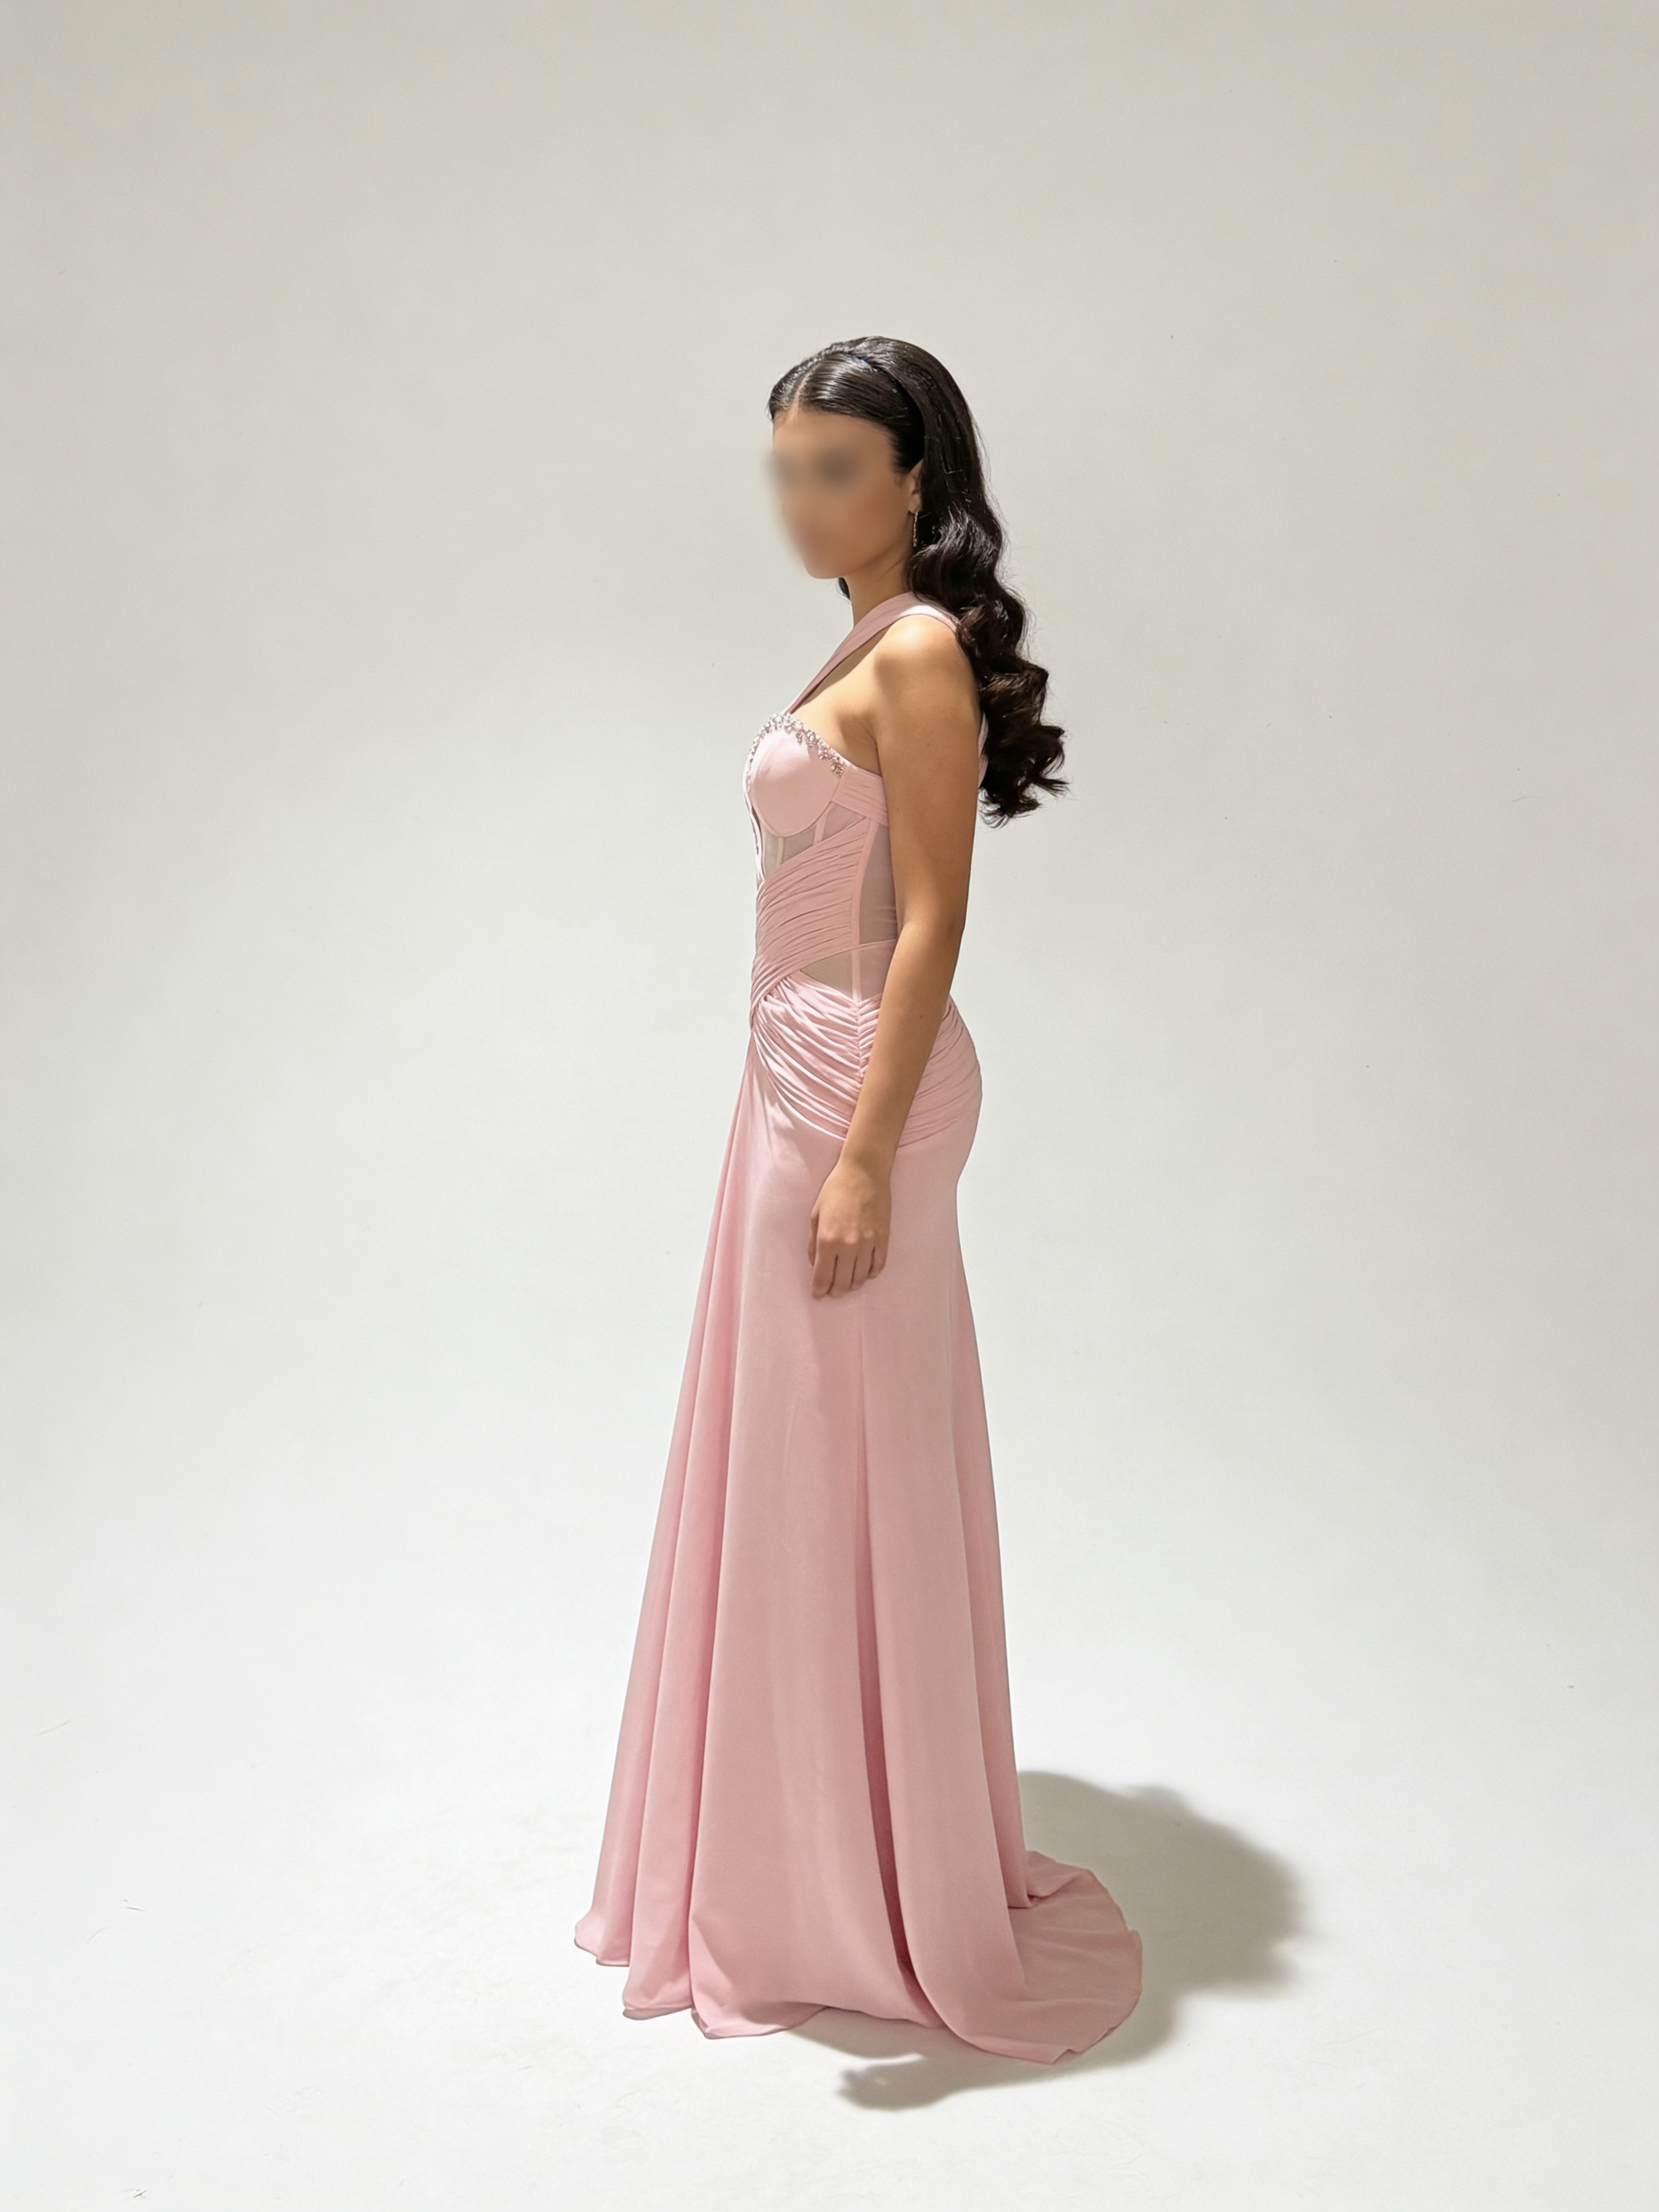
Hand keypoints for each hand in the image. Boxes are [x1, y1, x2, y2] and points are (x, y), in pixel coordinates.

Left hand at [807, 1156, 890, 1297]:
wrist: (864, 1171)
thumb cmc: (836, 1189)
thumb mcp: (815, 1214)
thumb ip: (813, 1242)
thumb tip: (814, 1263)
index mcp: (827, 1239)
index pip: (822, 1277)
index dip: (819, 1290)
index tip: (818, 1294)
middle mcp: (848, 1245)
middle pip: (842, 1283)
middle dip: (835, 1291)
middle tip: (832, 1291)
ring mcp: (868, 1243)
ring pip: (861, 1278)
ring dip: (853, 1284)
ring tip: (848, 1282)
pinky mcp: (883, 1238)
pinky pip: (878, 1266)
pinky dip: (871, 1273)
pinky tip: (865, 1271)